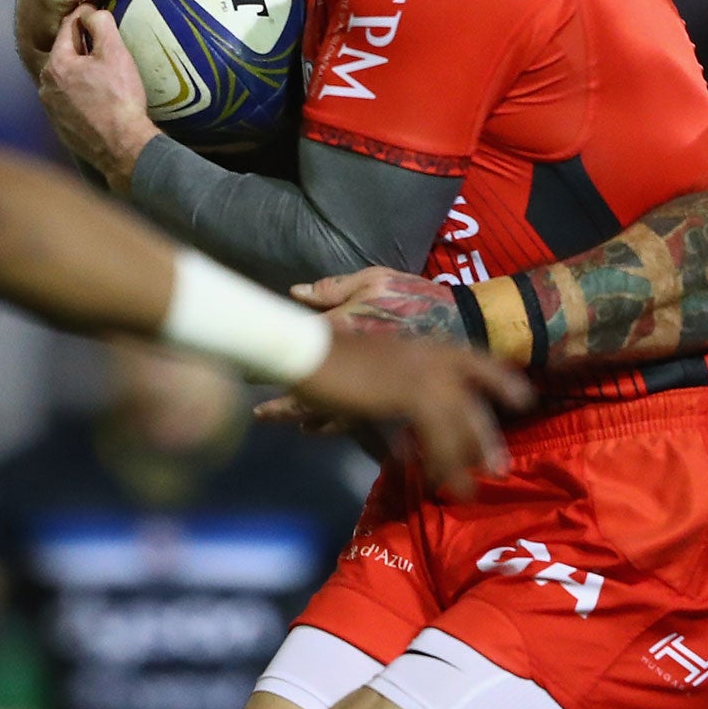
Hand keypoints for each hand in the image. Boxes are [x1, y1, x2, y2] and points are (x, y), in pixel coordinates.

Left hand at [38, 6, 159, 190]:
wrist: (122, 147)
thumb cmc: (119, 99)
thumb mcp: (114, 53)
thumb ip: (101, 24)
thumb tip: (91, 12)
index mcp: (56, 65)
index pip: (67, 29)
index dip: (85, 17)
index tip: (98, 12)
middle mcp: (45, 87)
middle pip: (65, 55)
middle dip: (83, 47)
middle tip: (105, 45)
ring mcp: (51, 109)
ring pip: (66, 79)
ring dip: (81, 72)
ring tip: (104, 74)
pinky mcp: (60, 127)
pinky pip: (69, 101)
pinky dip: (81, 95)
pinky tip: (99, 98)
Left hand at [259, 269, 471, 429]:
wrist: (463, 324)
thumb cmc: (416, 299)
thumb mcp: (376, 280)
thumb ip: (332, 289)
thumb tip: (294, 293)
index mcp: (342, 334)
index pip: (294, 352)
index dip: (266, 363)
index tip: (244, 368)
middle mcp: (351, 368)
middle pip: (307, 393)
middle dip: (282, 405)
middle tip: (258, 413)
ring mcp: (368, 392)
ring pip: (327, 414)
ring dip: (304, 418)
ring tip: (284, 423)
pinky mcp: (385, 406)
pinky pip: (352, 423)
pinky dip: (331, 426)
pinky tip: (315, 429)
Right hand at [291, 332, 532, 492]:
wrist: (312, 353)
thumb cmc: (334, 362)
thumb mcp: (373, 381)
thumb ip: (393, 407)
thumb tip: (404, 449)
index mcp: (426, 348)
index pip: (476, 360)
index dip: (501, 380)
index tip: (525, 400)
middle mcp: (433, 359)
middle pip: (473, 402)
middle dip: (485, 439)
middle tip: (498, 469)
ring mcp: (425, 375)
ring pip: (459, 424)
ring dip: (463, 461)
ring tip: (468, 491)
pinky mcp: (412, 395)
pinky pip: (437, 436)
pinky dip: (438, 462)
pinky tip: (434, 481)